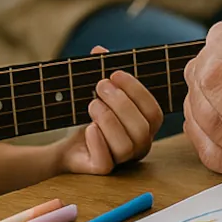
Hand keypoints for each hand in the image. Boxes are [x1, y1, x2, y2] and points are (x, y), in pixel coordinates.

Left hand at [58, 48, 164, 173]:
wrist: (69, 145)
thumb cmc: (92, 117)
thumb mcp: (99, 93)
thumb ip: (102, 71)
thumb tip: (99, 50)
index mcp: (146, 125)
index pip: (153, 110)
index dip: (136, 90)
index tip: (115, 73)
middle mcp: (140, 145)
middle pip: (141, 128)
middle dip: (120, 103)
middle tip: (100, 86)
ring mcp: (123, 161)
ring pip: (125, 146)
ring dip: (108, 120)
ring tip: (91, 104)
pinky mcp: (103, 170)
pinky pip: (106, 162)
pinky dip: (97, 142)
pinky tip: (88, 127)